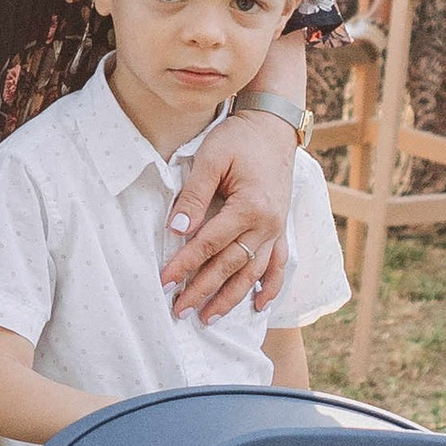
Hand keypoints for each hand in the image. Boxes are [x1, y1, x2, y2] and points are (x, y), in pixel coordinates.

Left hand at [164, 108, 293, 321]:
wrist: (273, 128)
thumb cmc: (238, 139)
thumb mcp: (211, 158)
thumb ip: (194, 195)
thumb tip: (178, 228)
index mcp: (250, 207)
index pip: (210, 244)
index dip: (185, 264)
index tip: (164, 281)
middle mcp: (267, 225)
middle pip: (231, 266)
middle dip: (204, 290)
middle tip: (180, 310)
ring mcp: (277, 229)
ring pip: (253, 272)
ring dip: (232, 297)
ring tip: (209, 318)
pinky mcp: (281, 229)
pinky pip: (278, 264)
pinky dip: (270, 287)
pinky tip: (259, 305)